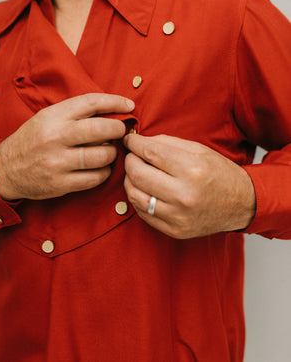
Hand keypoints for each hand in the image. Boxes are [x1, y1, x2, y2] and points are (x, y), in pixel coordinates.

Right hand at [0, 93, 134, 200]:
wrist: (6, 169)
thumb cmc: (34, 140)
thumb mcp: (48, 118)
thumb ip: (76, 114)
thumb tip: (113, 111)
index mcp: (53, 116)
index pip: (91, 102)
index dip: (115, 102)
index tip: (129, 105)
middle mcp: (55, 137)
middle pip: (100, 129)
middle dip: (118, 129)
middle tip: (121, 131)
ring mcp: (57, 162)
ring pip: (101, 155)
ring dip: (112, 153)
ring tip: (109, 151)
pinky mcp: (60, 183)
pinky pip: (95, 178)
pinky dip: (104, 172)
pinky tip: (101, 168)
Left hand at [124, 134, 255, 238]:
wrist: (241, 204)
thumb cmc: (219, 173)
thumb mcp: (198, 149)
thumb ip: (167, 142)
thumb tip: (139, 141)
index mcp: (192, 169)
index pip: (150, 152)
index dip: (134, 144)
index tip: (130, 140)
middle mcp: (184, 194)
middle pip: (137, 174)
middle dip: (129, 161)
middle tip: (132, 156)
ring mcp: (178, 216)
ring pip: (135, 195)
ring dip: (130, 180)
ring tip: (137, 173)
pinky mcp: (175, 230)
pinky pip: (143, 213)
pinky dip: (139, 198)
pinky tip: (145, 190)